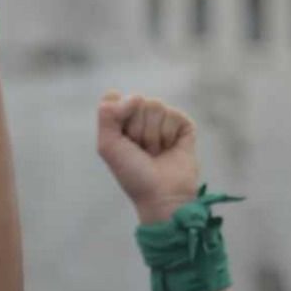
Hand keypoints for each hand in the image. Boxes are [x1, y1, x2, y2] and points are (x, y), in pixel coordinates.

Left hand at [96, 92, 199, 223]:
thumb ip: (107, 114)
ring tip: (155, 153)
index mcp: (123, 120)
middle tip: (141, 151)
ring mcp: (164, 120)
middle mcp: (143, 118)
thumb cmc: (133, 174)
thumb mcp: (108, 145)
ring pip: (156, 106)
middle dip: (136, 129)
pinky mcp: (184, 125)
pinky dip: (168, 135)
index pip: (117, 98)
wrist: (161, 195)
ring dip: (152, 135)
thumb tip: (135, 96)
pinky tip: (170, 149)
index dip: (119, 117)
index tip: (122, 140)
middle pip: (138, 100)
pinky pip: (173, 114)